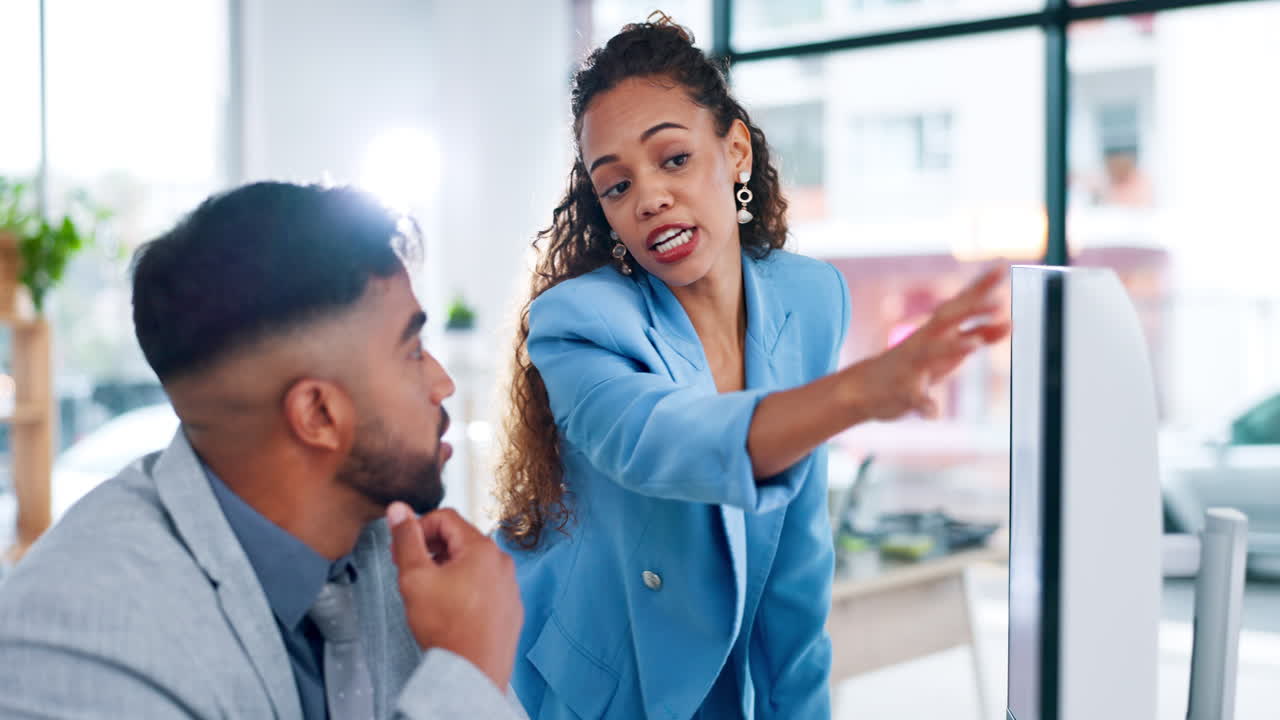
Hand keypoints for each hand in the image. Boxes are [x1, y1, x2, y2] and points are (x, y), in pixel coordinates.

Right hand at [387, 503, 523, 689]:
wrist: (472, 672)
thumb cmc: (446, 626)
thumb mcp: (415, 577)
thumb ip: (406, 539)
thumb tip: (398, 509)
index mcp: (482, 548)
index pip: (446, 517)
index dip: (418, 528)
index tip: (402, 549)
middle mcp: (502, 562)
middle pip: (461, 539)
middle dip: (432, 548)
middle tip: (411, 568)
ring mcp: (510, 585)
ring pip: (473, 564)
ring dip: (448, 568)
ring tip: (429, 591)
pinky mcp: (510, 607)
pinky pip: (485, 586)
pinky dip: (466, 588)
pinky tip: (451, 608)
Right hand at [842, 266, 1009, 420]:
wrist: (863, 389)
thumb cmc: (913, 365)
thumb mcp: (948, 349)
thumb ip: (978, 336)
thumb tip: (1009, 323)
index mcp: (935, 330)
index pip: (961, 303)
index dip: (981, 286)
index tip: (1003, 266)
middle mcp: (922, 342)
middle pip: (948, 320)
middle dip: (972, 310)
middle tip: (999, 303)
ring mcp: (911, 366)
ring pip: (932, 353)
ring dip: (953, 347)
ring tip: (974, 344)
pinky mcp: (902, 392)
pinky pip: (915, 398)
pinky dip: (926, 405)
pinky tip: (934, 413)